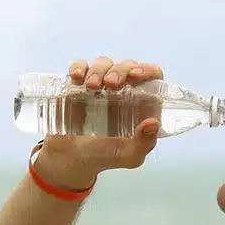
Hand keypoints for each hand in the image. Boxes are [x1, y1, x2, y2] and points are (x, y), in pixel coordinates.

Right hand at [34, 56, 163, 188]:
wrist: (71, 161)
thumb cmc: (103, 157)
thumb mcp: (128, 156)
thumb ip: (144, 143)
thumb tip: (153, 122)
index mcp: (141, 104)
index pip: (152, 76)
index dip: (147, 70)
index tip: (135, 75)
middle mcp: (123, 91)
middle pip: (127, 66)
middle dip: (120, 70)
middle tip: (110, 84)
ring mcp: (100, 86)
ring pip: (104, 64)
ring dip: (99, 70)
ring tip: (91, 87)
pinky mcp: (79, 85)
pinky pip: (80, 67)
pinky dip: (78, 67)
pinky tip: (76, 77)